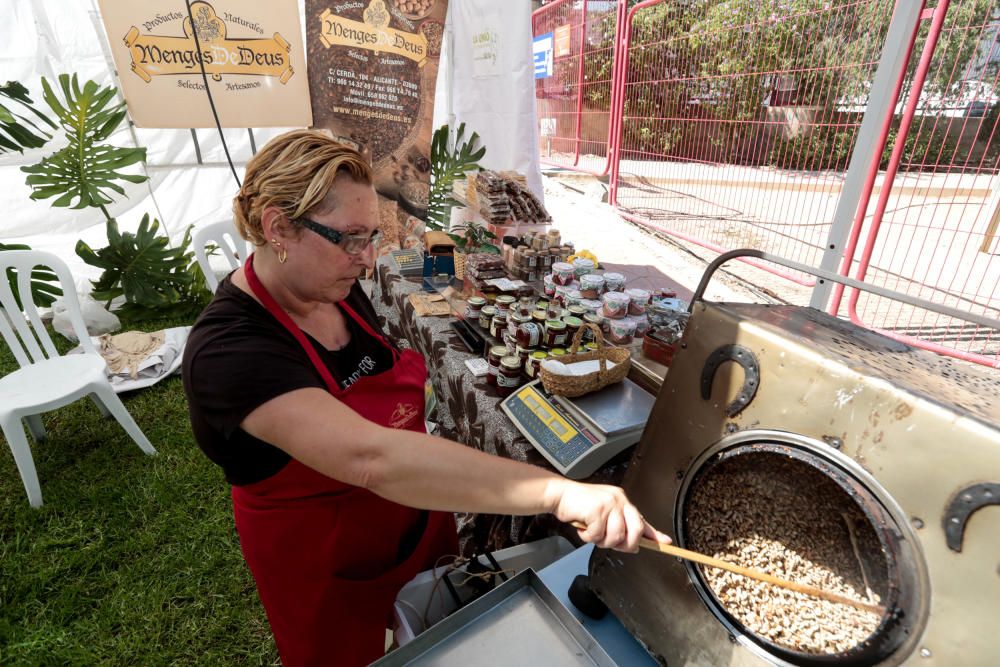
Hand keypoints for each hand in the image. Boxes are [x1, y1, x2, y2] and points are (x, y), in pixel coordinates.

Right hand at [549, 480, 671, 552]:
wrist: (559, 494)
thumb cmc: (579, 505)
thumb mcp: (603, 513)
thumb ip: (618, 526)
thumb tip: (635, 545)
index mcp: (621, 501)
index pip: (642, 519)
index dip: (654, 534)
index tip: (666, 542)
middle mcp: (618, 500)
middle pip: (635, 530)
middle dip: (626, 544)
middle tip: (613, 545)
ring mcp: (609, 504)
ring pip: (616, 536)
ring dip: (602, 541)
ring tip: (592, 533)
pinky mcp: (597, 509)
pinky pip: (598, 535)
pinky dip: (588, 537)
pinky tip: (583, 528)